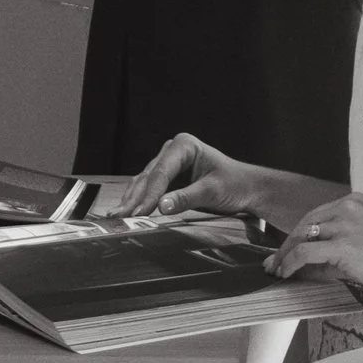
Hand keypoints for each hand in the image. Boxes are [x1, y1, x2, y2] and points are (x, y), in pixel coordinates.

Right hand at [117, 132, 264, 219]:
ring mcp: (168, 163)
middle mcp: (172, 150)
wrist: (246, 188)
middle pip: (149, 177)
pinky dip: (138, 200)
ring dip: (131, 200)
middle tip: (120, 217)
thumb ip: (186, 198)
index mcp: (184, 145)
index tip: (139, 213)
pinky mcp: (167, 177)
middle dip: (135, 198)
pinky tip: (126, 210)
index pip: (161, 172)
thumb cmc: (234, 185)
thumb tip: (160, 206)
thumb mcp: (212, 192)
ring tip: (116, 216)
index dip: (150, 194)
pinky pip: (148, 187)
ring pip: (144, 182)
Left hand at [273, 189, 362, 298]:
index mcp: (355, 202)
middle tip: (274, 262)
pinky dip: (290, 263)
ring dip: (284, 256)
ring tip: (277, 271)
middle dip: (286, 245)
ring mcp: (346, 224)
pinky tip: (286, 273)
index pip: (316, 217)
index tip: (286, 251)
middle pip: (305, 224)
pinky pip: (305, 252)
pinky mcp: (344, 245)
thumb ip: (338, 249)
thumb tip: (308, 264)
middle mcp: (348, 206)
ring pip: (301, 237)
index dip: (298, 235)